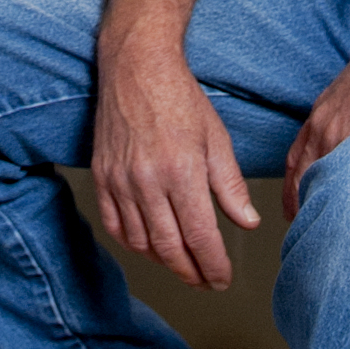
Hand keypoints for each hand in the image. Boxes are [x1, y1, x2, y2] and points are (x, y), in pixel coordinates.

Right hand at [92, 0, 258, 291]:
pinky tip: (150, 246)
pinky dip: (133, 244)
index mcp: (182, 171)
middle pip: (169, 248)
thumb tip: (247, 222)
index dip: (213, 266)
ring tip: (183, 265)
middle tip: (206, 282)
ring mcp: (120, 181)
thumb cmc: (180, 98)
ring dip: (164, 262)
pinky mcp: (102, 177)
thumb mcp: (217, 138)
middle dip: (191, 273)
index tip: (223, 278)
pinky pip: (115, 226)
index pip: (200, 237)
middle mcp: (147, 181)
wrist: (136, 67)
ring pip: (141, 243)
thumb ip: (230, 185)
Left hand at [282, 23, 349, 223]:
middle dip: (302, 206)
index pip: (295, 162)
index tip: (294, 210)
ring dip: (328, 206)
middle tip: (306, 230)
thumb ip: (338, 119)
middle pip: (304, 177)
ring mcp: (348, 136)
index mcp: (320, 118)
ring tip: (334, 231)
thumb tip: (340, 143)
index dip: (292, 190)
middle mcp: (326, 128)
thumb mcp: (347, 93)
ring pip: (327, 180)